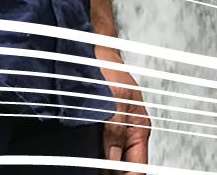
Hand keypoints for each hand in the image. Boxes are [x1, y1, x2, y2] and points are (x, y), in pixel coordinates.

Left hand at [97, 44, 150, 171]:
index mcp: (138, 128)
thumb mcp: (117, 99)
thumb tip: (113, 159)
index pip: (138, 165)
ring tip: (85, 167)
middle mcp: (125, 132)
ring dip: (96, 164)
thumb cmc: (108, 69)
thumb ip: (117, 130)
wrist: (89, 54)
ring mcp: (109, 131)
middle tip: (92, 173)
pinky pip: (92, 148)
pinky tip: (78, 158)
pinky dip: (85, 155)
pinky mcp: (93, 128)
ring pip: (105, 159)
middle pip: (121, 165)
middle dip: (110, 172)